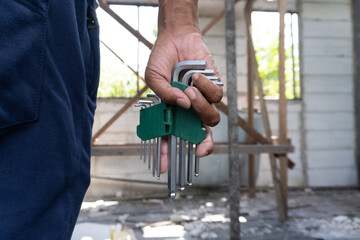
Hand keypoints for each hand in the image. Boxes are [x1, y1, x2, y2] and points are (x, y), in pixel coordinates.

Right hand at [145, 32, 222, 172]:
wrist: (176, 39)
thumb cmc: (162, 60)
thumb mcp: (154, 78)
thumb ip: (164, 94)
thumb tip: (183, 105)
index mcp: (173, 113)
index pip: (172, 139)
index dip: (169, 155)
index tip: (165, 167)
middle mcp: (190, 111)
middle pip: (200, 136)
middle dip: (203, 146)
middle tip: (199, 149)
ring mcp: (203, 101)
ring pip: (211, 119)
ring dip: (200, 107)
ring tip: (188, 89)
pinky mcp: (214, 88)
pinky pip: (216, 96)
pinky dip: (206, 87)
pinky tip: (195, 75)